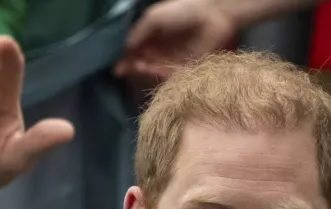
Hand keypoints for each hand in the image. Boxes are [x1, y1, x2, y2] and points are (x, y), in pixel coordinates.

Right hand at [114, 0, 237, 82]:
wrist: (213, 15)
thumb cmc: (182, 11)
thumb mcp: (154, 18)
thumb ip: (138, 33)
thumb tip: (125, 51)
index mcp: (152, 34)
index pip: (135, 50)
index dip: (125, 58)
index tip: (117, 68)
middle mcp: (160, 48)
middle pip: (141, 62)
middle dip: (132, 66)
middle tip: (127, 68)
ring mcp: (172, 59)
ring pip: (152, 69)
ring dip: (143, 70)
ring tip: (139, 66)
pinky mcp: (184, 68)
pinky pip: (167, 75)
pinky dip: (157, 74)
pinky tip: (151, 68)